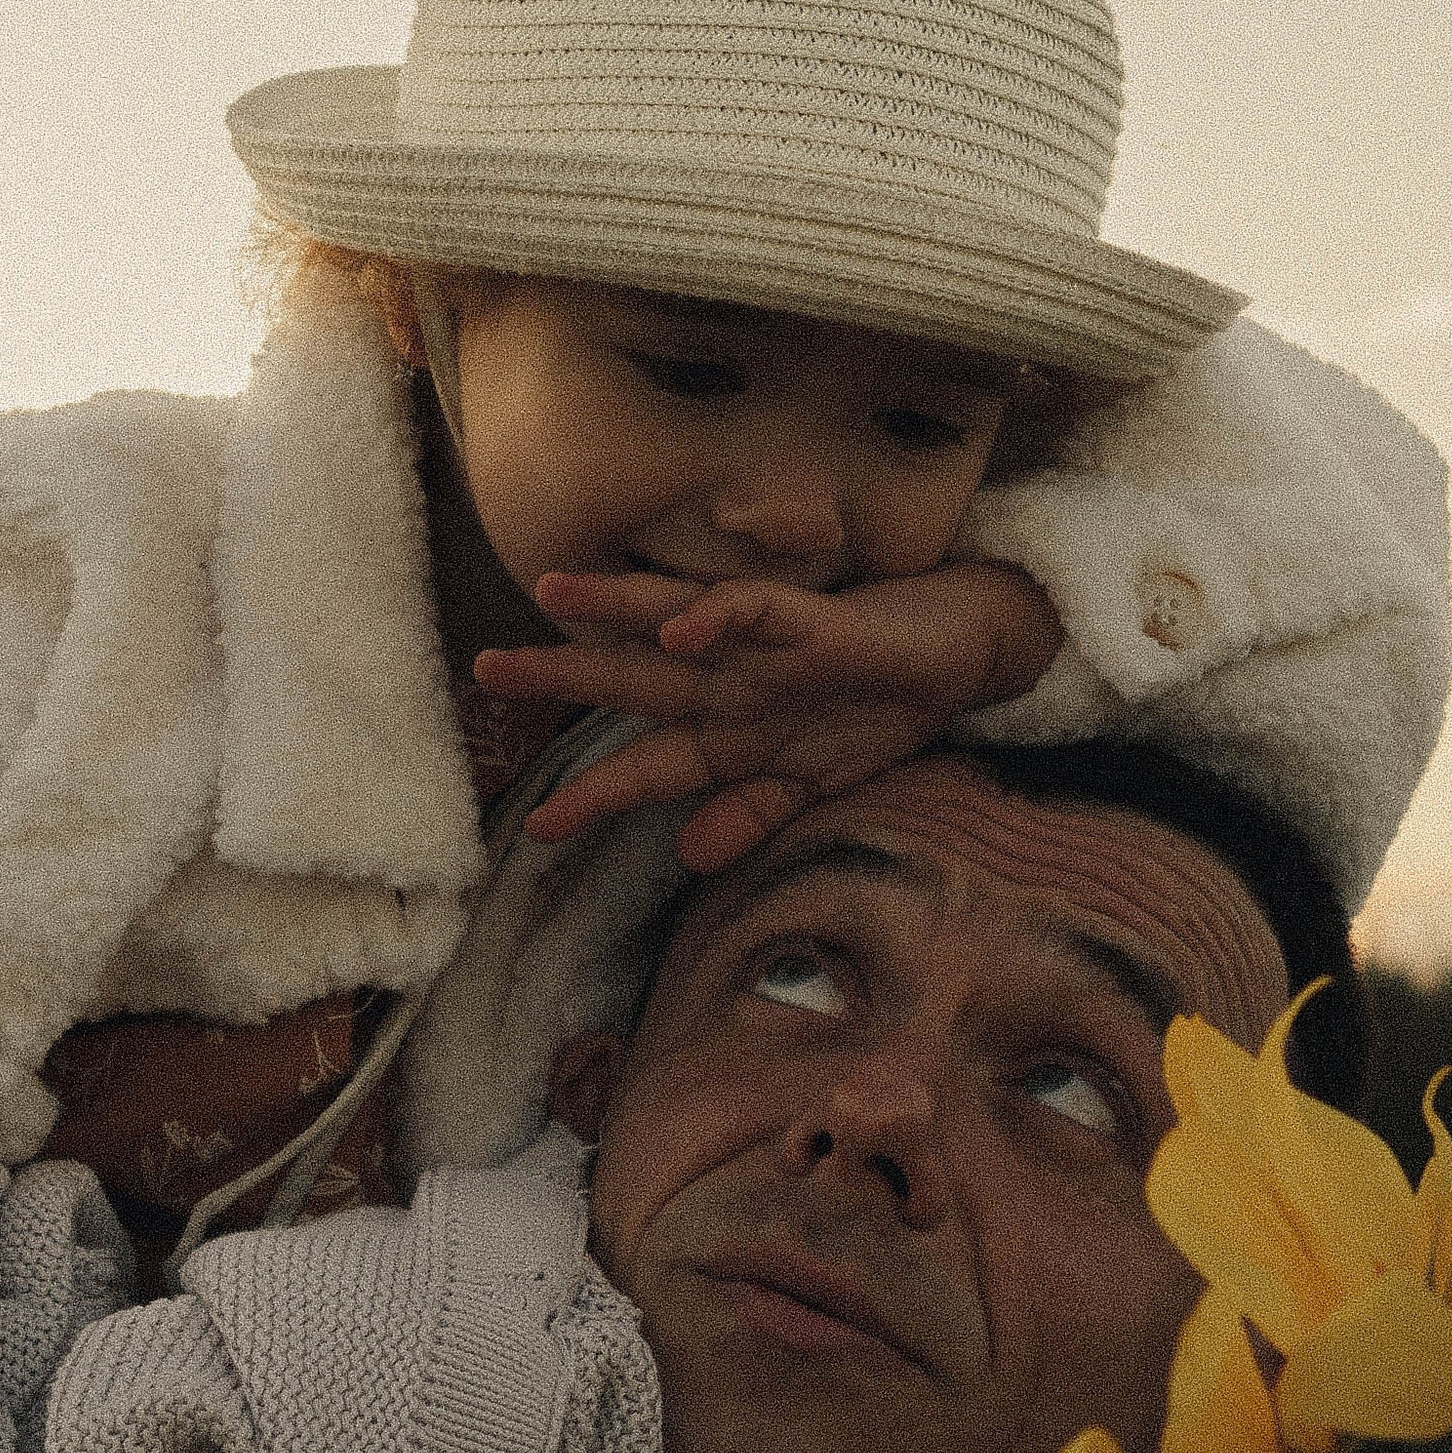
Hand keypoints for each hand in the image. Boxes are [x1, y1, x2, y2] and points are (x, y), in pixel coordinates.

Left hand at [474, 562, 1066, 868]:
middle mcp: (735, 684)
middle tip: (486, 671)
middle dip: (562, 675)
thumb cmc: (881, 710)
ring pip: (677, 622)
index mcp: (732, 731)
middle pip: (635, 679)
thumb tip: (688, 858)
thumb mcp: (817, 784)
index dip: (594, 795)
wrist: (966, 652)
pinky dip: (719, 615)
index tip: (534, 829)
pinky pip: (757, 612)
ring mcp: (768, 648)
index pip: (648, 765)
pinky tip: (681, 625)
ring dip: (616, 610)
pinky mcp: (813, 620)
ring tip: (552, 594)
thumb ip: (754, 815)